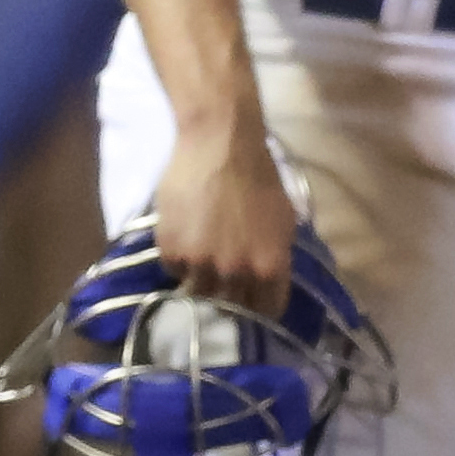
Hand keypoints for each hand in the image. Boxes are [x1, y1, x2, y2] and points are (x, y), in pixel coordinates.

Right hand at [151, 121, 295, 314]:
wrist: (219, 143)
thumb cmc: (259, 176)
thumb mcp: (284, 220)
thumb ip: (276, 257)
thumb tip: (266, 280)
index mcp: (270, 268)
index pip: (267, 311)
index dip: (259, 305)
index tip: (251, 298)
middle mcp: (236, 273)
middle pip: (230, 306)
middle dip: (228, 296)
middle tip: (222, 281)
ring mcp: (200, 263)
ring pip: (198, 292)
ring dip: (200, 280)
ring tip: (199, 262)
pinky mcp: (170, 248)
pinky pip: (173, 268)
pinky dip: (178, 259)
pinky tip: (184, 238)